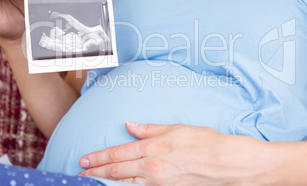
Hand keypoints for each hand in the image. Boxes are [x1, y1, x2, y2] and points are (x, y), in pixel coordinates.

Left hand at [78, 122, 271, 184]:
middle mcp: (152, 166)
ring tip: (92, 182)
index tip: (85, 160)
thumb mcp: (175, 128)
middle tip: (80, 174)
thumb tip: (129, 126)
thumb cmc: (204, 142)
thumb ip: (149, 129)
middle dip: (96, 172)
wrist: (226, 162)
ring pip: (125, 183)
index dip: (99, 157)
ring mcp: (158, 182)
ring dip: (106, 182)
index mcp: (153, 147)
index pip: (118, 153)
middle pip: (117, 170)